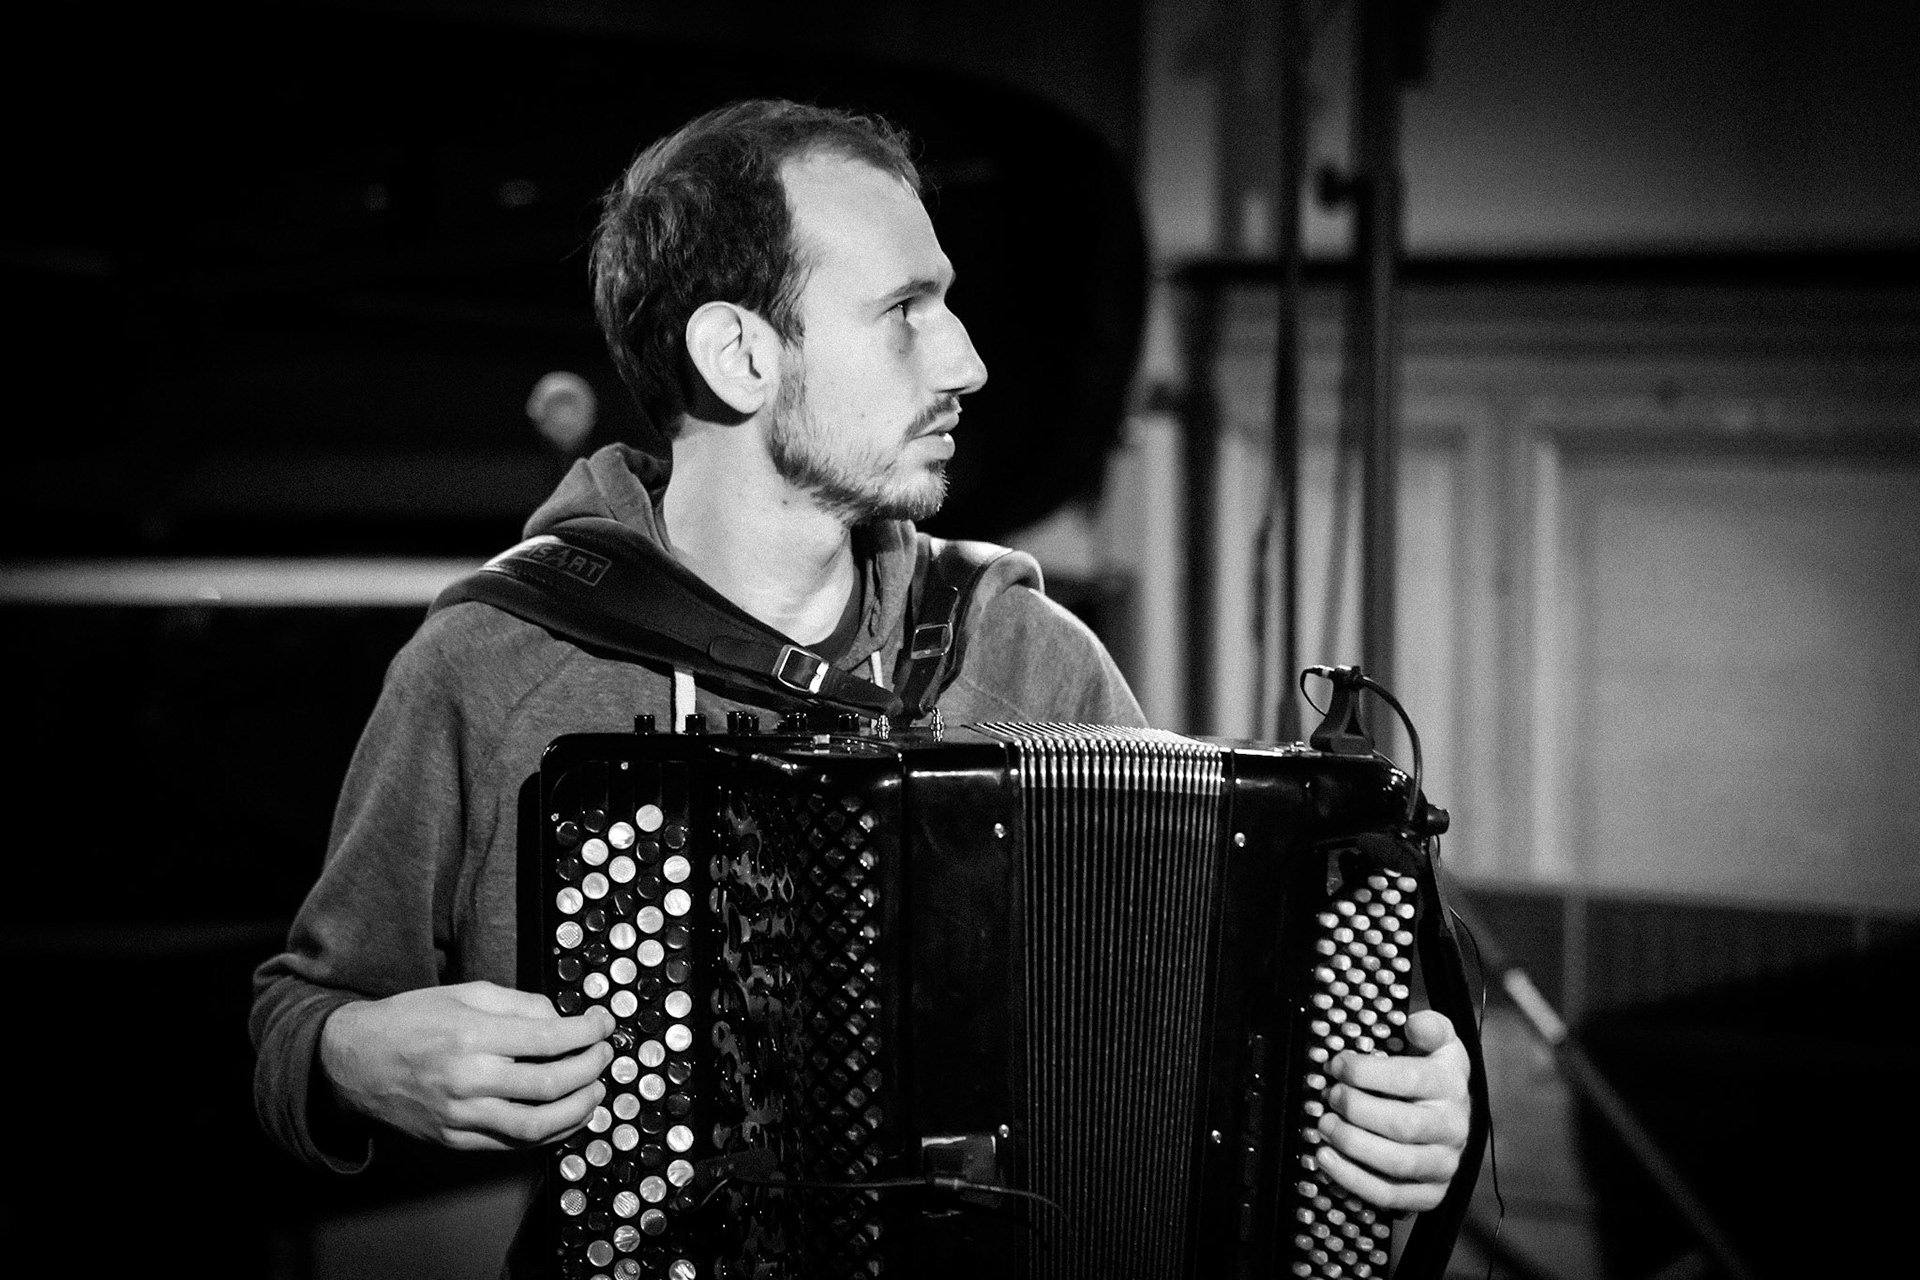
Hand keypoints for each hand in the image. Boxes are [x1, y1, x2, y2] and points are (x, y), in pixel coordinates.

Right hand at [319, 981, 614, 1150]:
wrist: (353, 1061)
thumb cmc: (410, 1020)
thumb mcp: (465, 993)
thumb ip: (518, 1005)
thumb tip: (562, 1020)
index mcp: (472, 1036)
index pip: (550, 1038)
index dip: (588, 1032)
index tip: (604, 1024)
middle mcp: (468, 1080)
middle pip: (551, 1085)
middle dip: (591, 1070)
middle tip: (605, 1056)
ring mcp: (461, 1116)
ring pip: (537, 1126)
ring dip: (578, 1110)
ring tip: (594, 1091)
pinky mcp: (454, 1140)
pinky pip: (512, 1145)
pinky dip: (547, 1134)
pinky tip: (564, 1117)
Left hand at [1311, 1009, 1471, 1212]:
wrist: (1455, 1119)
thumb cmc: (1434, 1075)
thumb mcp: (1440, 1043)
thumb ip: (1431, 1028)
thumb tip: (1416, 1023)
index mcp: (1451, 1085)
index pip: (1409, 1079)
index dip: (1366, 1072)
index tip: (1337, 1065)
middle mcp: (1452, 1127)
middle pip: (1401, 1125)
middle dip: (1355, 1109)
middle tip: (1330, 1096)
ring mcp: (1443, 1164)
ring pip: (1396, 1163)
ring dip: (1351, 1145)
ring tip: (1323, 1126)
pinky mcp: (1430, 1194)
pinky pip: (1390, 1195)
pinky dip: (1353, 1180)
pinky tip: (1326, 1159)